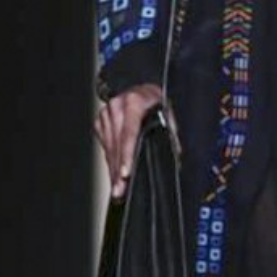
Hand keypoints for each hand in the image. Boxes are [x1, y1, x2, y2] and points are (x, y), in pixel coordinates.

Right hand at [93, 82, 169, 199]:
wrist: (138, 86)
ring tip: (117, 187)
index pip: (129, 134)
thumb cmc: (153, 100)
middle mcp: (117, 108)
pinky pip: (105, 145)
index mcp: (134, 104)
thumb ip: (170, 132)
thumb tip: (175, 154)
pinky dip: (110, 159)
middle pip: (116, 146)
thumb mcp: (167, 111)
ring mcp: (106, 114)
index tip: (125, 173)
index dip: (127, 156)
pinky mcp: (100, 121)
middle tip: (120, 190)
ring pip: (109, 148)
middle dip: (118, 171)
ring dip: (113, 169)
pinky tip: (114, 171)